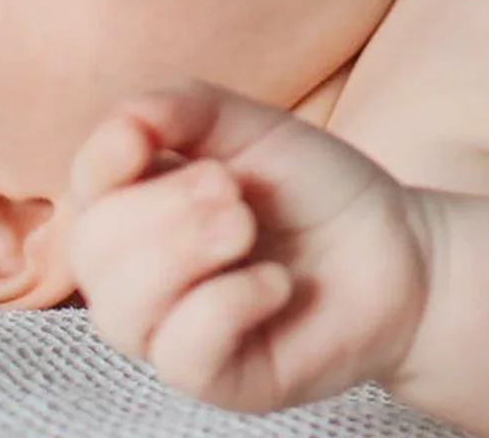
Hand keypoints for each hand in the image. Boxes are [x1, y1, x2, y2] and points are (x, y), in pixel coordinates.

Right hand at [67, 80, 428, 411]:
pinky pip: (183, 352)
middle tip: (233, 190)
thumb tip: (125, 120)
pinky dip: (229, 303)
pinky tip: (276, 284)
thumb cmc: (317, 188)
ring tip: (245, 226)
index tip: (140, 140)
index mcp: (147, 202)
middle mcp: (146, 273)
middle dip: (163, 208)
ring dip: (185, 252)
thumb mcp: (254, 126)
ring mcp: (176, 332)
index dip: (100, 161)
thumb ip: (185, 109)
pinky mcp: (217, 379)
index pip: (87, 186)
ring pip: (122, 310)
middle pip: (95, 247)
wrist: (401, 250)